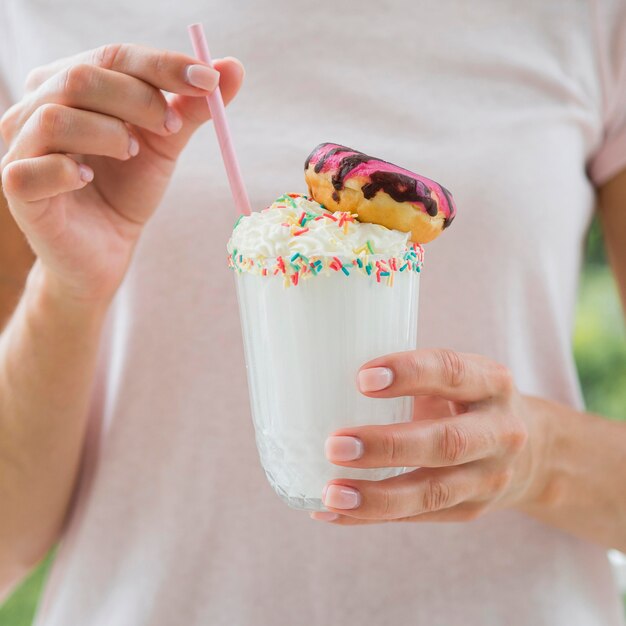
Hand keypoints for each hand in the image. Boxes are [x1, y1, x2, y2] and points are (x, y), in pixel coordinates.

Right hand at [0, 44, 243, 304]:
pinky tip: (89, 178)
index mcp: (72, 85)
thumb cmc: (128, 189)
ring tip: (131, 153)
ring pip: (55, 117)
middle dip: (138, 99)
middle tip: (171, 129)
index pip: (114, 56)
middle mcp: (38, 106)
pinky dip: (67, 169)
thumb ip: (191, 108)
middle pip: (82, 78)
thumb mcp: (164, 144)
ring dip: (107, 133)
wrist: (105, 249)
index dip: (163, 65)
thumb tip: (233, 67)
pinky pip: (33, 169)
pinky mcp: (17, 188)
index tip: (208, 79)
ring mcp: (21, 146)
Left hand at [314, 349, 552, 524]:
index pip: (452, 373)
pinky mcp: (471, 510)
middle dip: (388, 446)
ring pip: (434, 492)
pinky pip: (418, 518)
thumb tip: (326, 377)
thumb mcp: (457, 376)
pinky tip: (332, 512)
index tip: (362, 378)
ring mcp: (488, 478)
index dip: (409, 373)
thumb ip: (413, 376)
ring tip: (331, 492)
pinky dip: (371, 517)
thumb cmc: (467, 402)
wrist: (530, 451)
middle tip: (335, 445)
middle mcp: (499, 431)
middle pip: (447, 443)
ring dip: (378, 496)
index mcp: (491, 383)